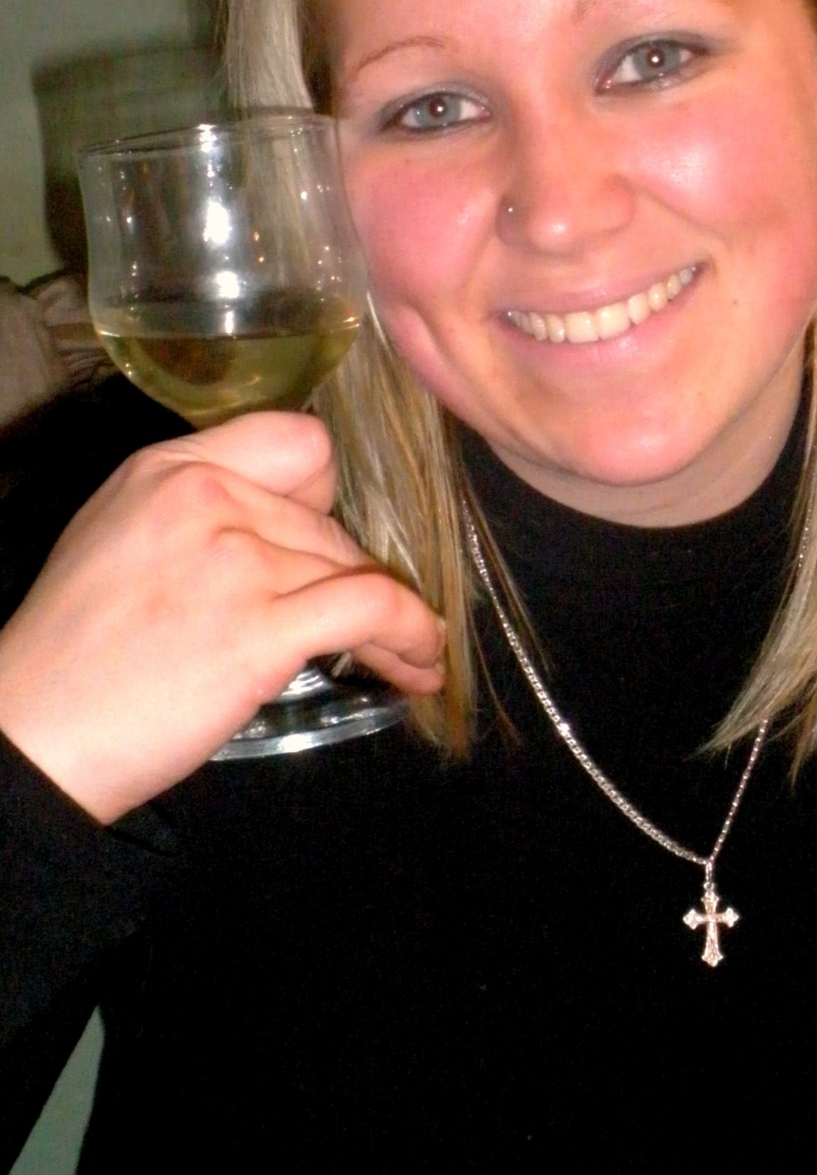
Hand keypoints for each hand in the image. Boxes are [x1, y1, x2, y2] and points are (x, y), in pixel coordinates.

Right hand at [0, 413, 442, 821]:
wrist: (34, 733)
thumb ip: (198, 513)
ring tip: (411, 660)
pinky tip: (421, 664)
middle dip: (346, 578)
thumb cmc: (75, 653)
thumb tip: (286, 527)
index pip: (296, 441)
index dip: (321, 495)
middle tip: (363, 630)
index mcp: (170, 469)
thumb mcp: (121, 538)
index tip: (318, 541)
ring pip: (352, 570)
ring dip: (392, 620)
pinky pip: (371, 609)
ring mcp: (236, 560)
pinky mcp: (261, 628)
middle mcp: (206, 498)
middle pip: (327, 522)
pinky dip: (410, 635)